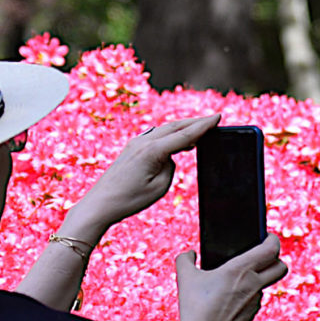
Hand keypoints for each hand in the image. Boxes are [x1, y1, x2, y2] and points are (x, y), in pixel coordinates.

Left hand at [62, 115, 221, 239]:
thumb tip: (169, 156)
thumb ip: (170, 167)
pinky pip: (156, 136)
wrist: (101, 204)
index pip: (185, 134)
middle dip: (196, 122)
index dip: (204, 126)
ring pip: (165, 129)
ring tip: (200, 129)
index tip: (218, 116)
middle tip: (214, 119)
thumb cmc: (129, 199)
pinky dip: (170, 134)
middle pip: (176, 126)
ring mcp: (136, 143)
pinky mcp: (131, 149)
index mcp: (152, 150)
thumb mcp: (159, 187)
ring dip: (183, 127)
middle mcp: (143, 142)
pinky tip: (177, 139)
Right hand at [177, 235, 286, 320]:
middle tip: (262, 255)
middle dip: (276, 258)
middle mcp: (254, 284)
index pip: (272, 249)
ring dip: (259, 277)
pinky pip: (255, 298)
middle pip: (281, 266)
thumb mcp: (185, 277)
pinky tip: (232, 295)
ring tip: (238, 276)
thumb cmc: (195, 307)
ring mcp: (255, 300)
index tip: (265, 236)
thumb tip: (190, 254)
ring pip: (267, 283)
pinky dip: (248, 293)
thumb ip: (185, 259)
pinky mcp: (252, 313)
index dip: (273, 240)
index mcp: (241, 269)